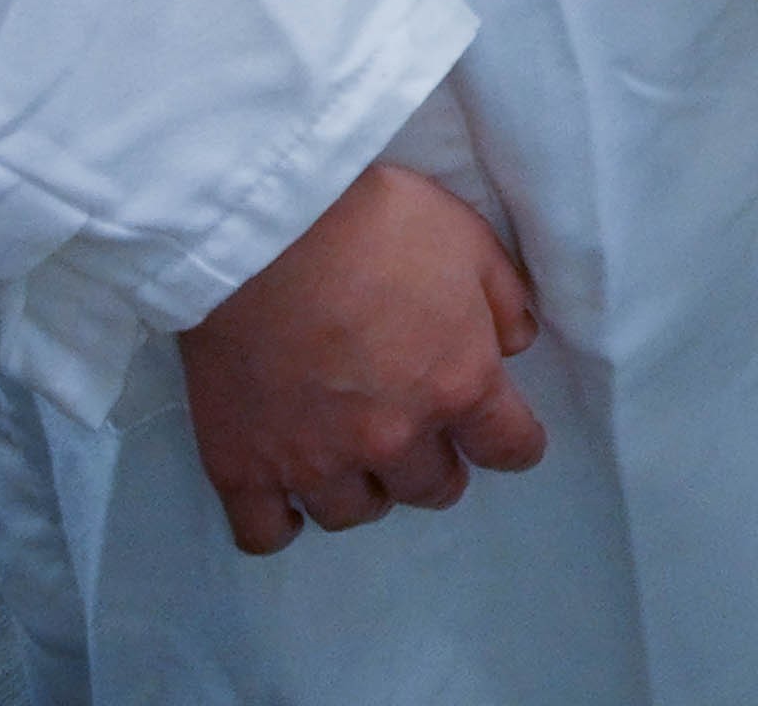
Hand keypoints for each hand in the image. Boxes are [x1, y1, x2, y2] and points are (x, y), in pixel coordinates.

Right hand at [177, 160, 545, 556]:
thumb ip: (506, 302)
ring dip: (364, 488)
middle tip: (422, 437)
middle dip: (438, 466)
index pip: (511, 448)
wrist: (264, 227)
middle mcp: (393, 439)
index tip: (508, 437)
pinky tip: (287, 499)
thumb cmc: (375, 222)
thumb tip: (515, 346)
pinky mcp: (242, 466)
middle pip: (433, 489)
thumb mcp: (470, 240)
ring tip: (353, 457)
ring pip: (354, 512)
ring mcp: (314, 461)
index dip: (515, 442)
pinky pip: (264, 534)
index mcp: (458, 385)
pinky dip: (280, 524)